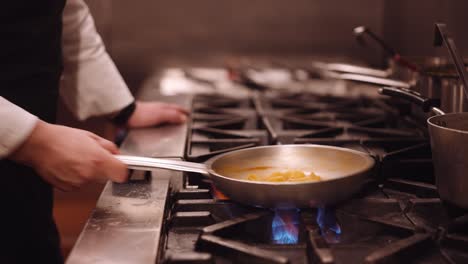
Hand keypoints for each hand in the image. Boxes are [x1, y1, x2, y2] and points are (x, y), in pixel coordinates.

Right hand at [9, 121, 127, 190]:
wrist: (38, 145)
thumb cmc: (62, 138)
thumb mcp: (90, 136)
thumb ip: (108, 146)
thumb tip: (116, 154)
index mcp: (98, 160)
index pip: (122, 174)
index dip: (122, 169)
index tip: (120, 166)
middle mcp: (90, 174)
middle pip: (107, 177)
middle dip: (104, 169)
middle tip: (93, 157)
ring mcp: (79, 183)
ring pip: (93, 181)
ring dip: (89, 173)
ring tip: (77, 159)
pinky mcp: (68, 188)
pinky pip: (80, 184)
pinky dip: (77, 177)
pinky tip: (69, 166)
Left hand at [126, 101, 187, 127]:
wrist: (123, 115)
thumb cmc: (139, 114)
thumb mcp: (160, 115)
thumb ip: (172, 116)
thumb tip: (184, 118)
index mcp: (162, 107)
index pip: (176, 108)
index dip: (183, 110)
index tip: (188, 113)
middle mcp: (156, 109)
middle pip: (169, 109)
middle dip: (176, 112)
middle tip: (182, 115)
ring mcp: (148, 113)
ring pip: (161, 113)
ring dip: (167, 115)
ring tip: (171, 119)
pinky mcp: (141, 118)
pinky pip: (154, 118)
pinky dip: (158, 120)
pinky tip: (156, 124)